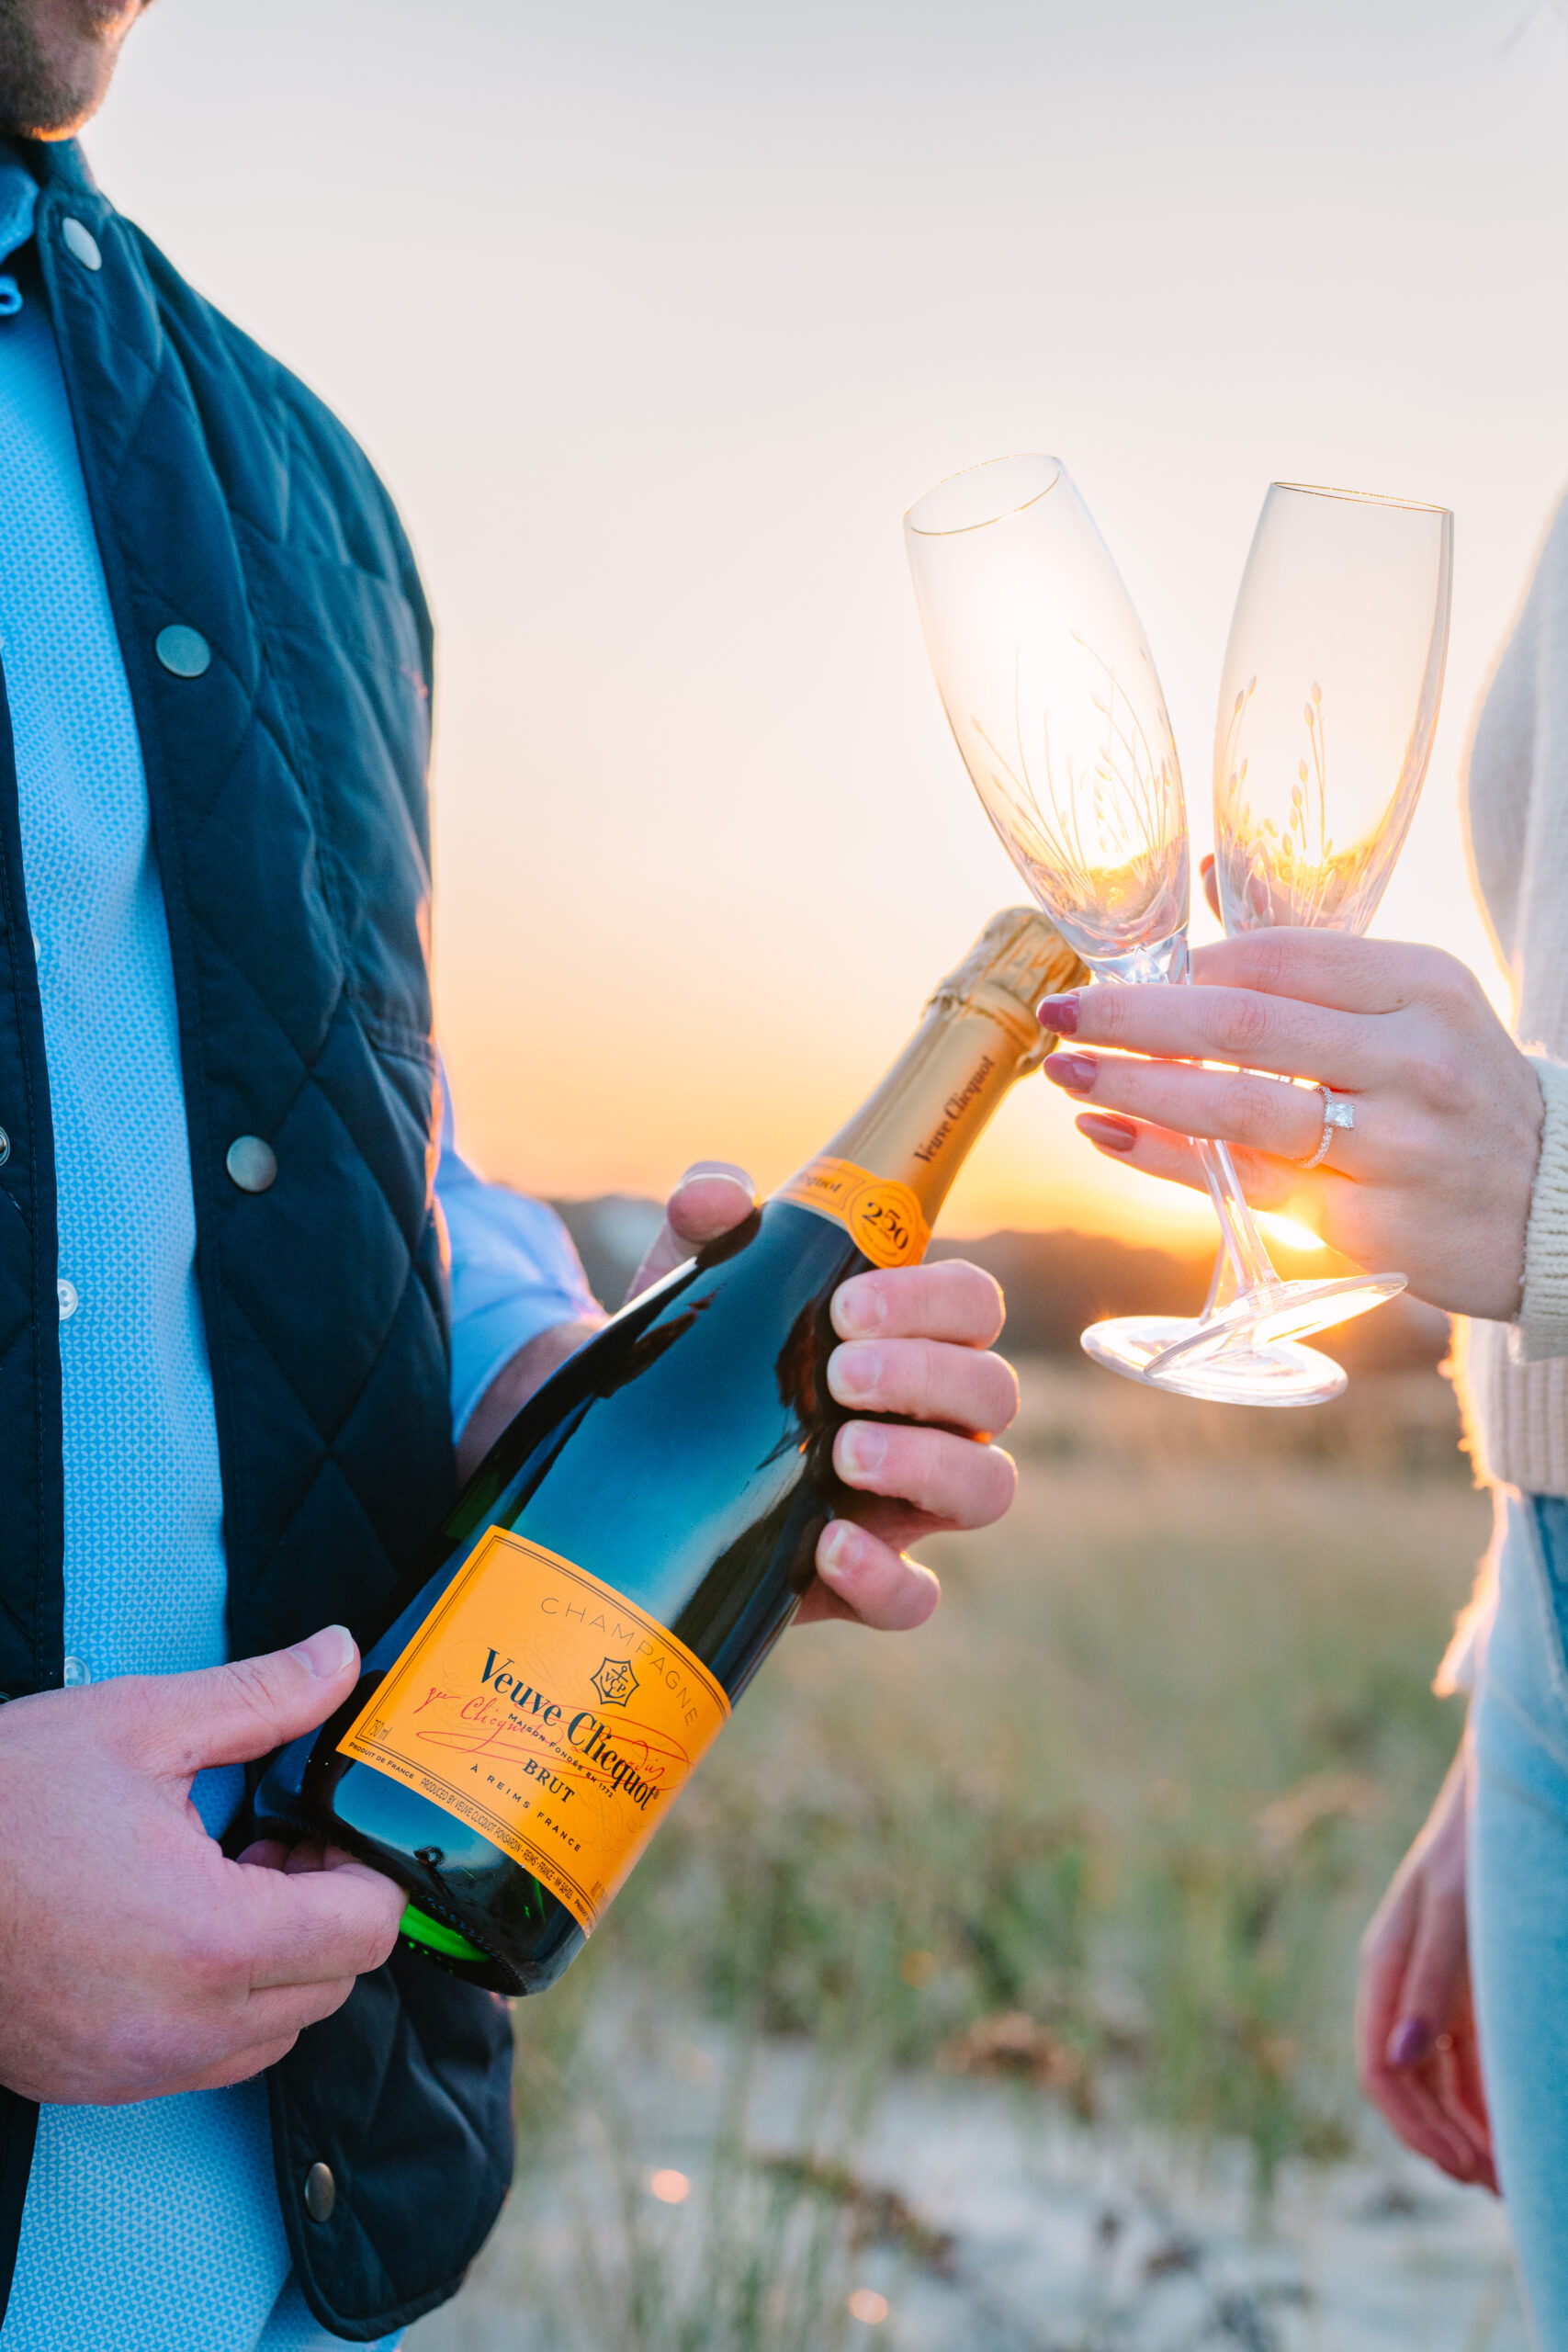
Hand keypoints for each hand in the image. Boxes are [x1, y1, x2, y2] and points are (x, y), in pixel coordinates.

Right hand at [0, 1627, 404, 2105]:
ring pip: (277, 2032)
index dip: (367, 1866)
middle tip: (275, 1839)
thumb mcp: (140, 1724)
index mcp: (214, 1937)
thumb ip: (263, 1697)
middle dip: (325, 1909)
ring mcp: (141, 2065)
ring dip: (279, 1962)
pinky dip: (221, 2004)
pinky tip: (175, 1930)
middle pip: (334, 1983)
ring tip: (226, 1879)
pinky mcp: (100, 2080)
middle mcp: (188, 2023)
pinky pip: (208, 2061)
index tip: (323, 1824)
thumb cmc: (0, 1805)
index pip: (369, 1928)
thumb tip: (340, 1657)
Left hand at [633, 1162, 1018, 1631]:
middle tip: (839, 1372)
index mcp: (908, 1337)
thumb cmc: (703, 1354)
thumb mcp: (697, 1283)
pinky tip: (827, 1548)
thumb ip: (705, 1222)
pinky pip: (917, 1597)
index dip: (932, 1302)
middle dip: (926, 1376)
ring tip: (844, 1452)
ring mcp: (905, 1503)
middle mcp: (929, 1418)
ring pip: (987, 1488)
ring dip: (928, 1464)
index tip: (846, 1308)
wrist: (636, 1459)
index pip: (971, 1306)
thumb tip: (717, 1194)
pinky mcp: (864, 1580)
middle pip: (994, 1392)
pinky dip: (886, 1576)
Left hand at [1036, 881, 1541, 1318]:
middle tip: (1061, 1012)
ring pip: (1241, 1110)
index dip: (1187, 965)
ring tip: (1066, 1072)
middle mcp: (1414, 1060)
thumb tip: (1202, 879)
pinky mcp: (1372, 1224)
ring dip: (1138, 1088)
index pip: (1281, 958)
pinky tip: (1110, 1133)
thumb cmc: (1456, 1093)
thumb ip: (1315, 962)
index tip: (1116, 970)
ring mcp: (1395, 1146)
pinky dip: (1167, 1160)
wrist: (1553, 1206)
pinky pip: (1248, 1185)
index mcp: (1422, 986)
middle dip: (1136, 1018)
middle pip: (1247, 1028)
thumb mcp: (1417, 1007)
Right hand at [1356, 1735, 1495, 2190]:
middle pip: (1406, 2084)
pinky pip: (1465, 2058)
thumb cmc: (1482, 1842)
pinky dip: (1483, 2098)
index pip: (1379, 2069)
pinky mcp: (1467, 1984)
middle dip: (1445, 2140)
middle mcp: (1402, 1982)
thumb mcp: (1458, 1908)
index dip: (1417, 2127)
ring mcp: (1434, 1985)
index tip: (1466, 2167)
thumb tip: (1398, 2059)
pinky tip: (1511, 2124)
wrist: (1511, 1784)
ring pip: (1436, 2079)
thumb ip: (1431, 1979)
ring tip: (1510, 2173)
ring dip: (1465, 2129)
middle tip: (1500, 2186)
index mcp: (1386, 1965)